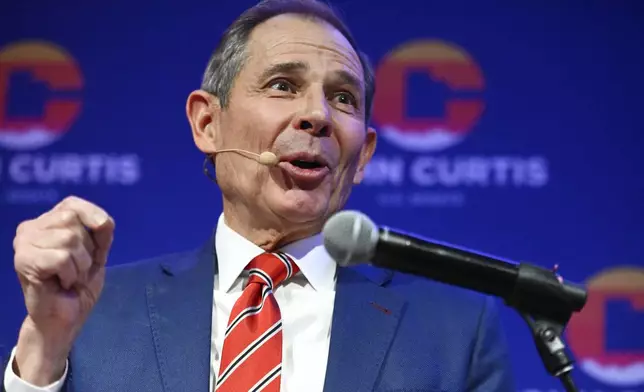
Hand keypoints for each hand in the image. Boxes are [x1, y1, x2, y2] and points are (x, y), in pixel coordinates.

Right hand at [12, 195, 114, 384]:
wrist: (64, 318)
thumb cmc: (78, 285)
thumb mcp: (97, 252)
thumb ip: (101, 231)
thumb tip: (103, 221)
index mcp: (47, 221)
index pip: (73, 203)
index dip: (93, 217)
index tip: (99, 243)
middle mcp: (31, 226)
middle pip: (73, 221)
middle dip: (87, 249)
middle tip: (76, 268)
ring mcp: (24, 242)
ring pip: (69, 239)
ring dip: (79, 265)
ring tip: (68, 277)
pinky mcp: (23, 260)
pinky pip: (62, 258)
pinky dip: (70, 274)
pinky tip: (61, 283)